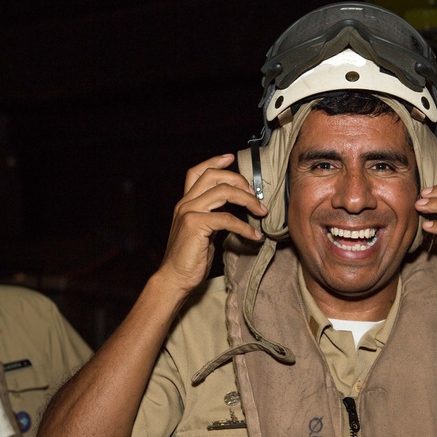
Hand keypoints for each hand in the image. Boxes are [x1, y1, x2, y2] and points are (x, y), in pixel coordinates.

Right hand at [159, 154, 266, 294]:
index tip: (232, 158)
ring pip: (223, 192)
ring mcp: (189, 213)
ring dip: (247, 200)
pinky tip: (255, 236)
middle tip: (256, 194)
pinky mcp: (195, 225)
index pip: (197, 172)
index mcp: (185, 203)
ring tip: (261, 212)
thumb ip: (213, 216)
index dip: (214, 162)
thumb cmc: (190, 258)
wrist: (175, 279)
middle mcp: (185, 204)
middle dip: (239, 180)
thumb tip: (234, 208)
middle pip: (213, 176)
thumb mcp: (202, 232)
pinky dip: (245, 227)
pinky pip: (227, 219)